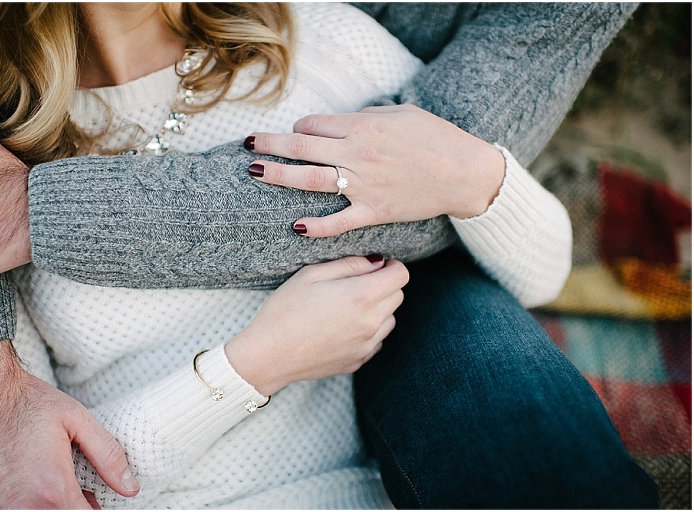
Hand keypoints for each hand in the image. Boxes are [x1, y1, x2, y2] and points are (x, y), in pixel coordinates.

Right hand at [0, 341, 139, 508]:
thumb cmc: (24, 403)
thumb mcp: (77, 421)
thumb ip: (108, 457)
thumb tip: (130, 488)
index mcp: (53, 491)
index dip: (95, 509)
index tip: (94, 496)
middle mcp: (21, 509)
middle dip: (73, 508)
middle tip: (76, 489)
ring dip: (47, 509)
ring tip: (46, 485)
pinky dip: (19, 506)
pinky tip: (21, 486)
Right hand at [225, 255, 407, 395]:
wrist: (269, 355)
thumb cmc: (285, 310)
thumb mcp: (312, 274)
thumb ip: (349, 264)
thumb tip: (376, 262)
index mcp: (361, 296)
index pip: (401, 276)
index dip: (391, 266)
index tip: (377, 266)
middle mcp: (371, 323)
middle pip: (397, 296)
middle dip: (383, 286)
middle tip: (355, 284)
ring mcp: (367, 345)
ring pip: (389, 319)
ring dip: (377, 309)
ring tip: (345, 307)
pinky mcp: (359, 361)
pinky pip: (376, 340)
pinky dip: (367, 331)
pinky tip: (340, 327)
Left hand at [245, 104, 505, 236]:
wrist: (464, 173)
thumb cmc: (436, 138)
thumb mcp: (400, 114)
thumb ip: (365, 118)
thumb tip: (339, 123)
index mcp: (362, 127)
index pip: (314, 124)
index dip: (301, 127)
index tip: (299, 132)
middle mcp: (356, 154)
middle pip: (302, 147)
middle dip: (271, 144)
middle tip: (249, 143)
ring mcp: (362, 185)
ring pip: (310, 180)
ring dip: (279, 175)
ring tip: (255, 171)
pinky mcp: (373, 211)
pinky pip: (339, 222)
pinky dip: (317, 226)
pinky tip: (296, 227)